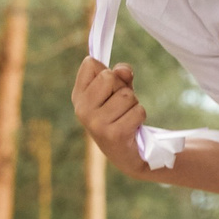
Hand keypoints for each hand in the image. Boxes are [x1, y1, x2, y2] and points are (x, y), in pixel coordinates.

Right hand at [72, 56, 150, 172]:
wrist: (128, 154)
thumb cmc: (121, 115)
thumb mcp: (119, 90)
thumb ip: (120, 75)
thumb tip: (123, 70)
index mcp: (78, 96)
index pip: (90, 63)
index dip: (107, 71)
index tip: (109, 88)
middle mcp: (82, 110)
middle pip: (109, 76)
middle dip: (122, 88)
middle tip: (120, 107)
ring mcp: (96, 123)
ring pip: (126, 95)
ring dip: (134, 104)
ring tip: (126, 117)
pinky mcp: (114, 134)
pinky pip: (138, 111)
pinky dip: (140, 116)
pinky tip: (132, 128)